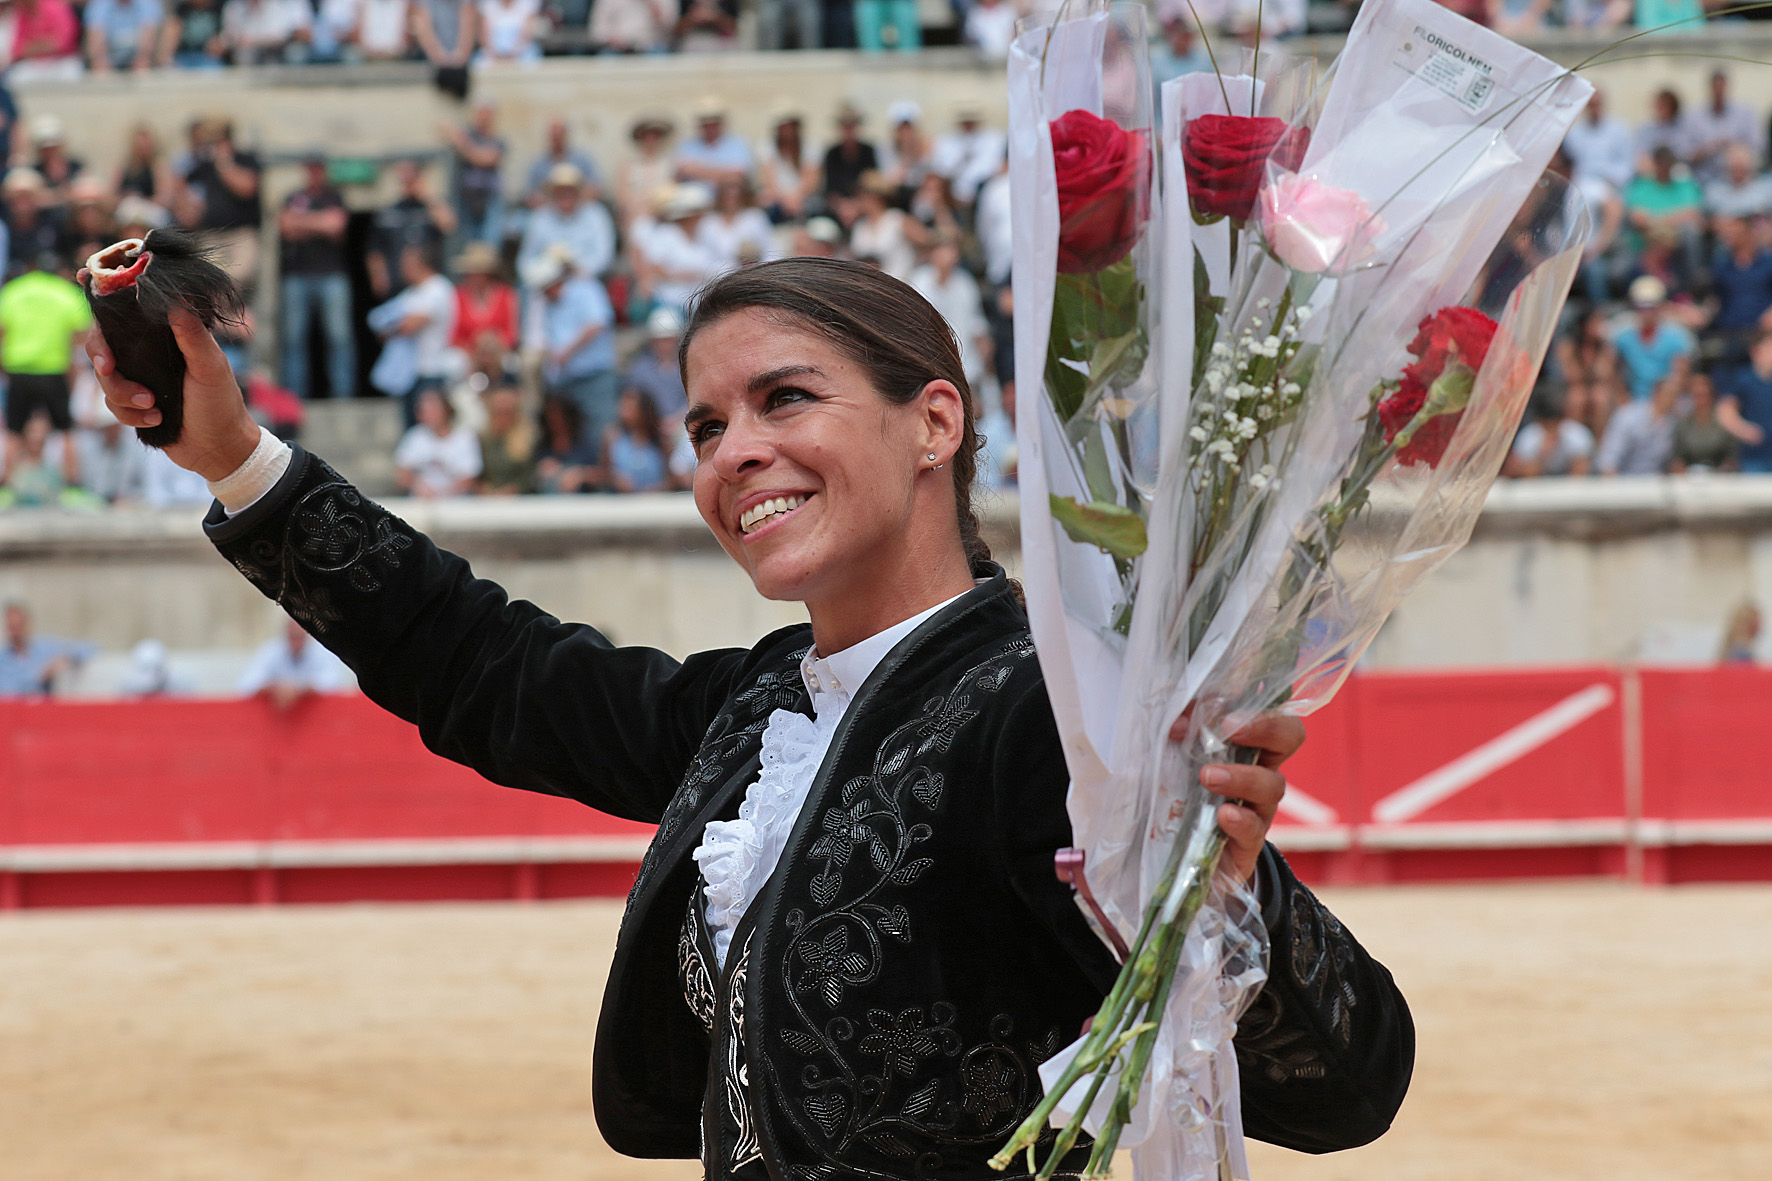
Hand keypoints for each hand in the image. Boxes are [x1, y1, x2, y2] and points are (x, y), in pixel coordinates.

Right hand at [88, 308, 260, 481]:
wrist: (219, 449)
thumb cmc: (221, 404)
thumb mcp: (210, 367)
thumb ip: (192, 334)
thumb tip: (176, 297)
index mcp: (166, 339)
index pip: (123, 320)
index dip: (104, 323)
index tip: (98, 330)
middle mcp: (149, 356)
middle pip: (102, 349)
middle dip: (104, 364)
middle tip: (110, 370)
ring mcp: (139, 380)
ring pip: (104, 381)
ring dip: (124, 396)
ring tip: (155, 407)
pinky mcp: (134, 405)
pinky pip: (113, 406)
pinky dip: (131, 415)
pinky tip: (156, 420)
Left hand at [1180, 711, 1304, 884]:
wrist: (1175, 856)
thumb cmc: (1177, 793)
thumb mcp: (1173, 756)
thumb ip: (1177, 731)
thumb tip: (1175, 719)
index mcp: (1246, 743)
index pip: (1271, 709)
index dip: (1261, 702)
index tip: (1227, 705)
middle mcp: (1260, 771)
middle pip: (1289, 737)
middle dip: (1266, 727)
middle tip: (1228, 728)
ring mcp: (1258, 808)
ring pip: (1273, 785)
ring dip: (1241, 776)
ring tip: (1207, 776)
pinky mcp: (1247, 844)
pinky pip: (1255, 829)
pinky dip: (1241, 819)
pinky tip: (1223, 814)